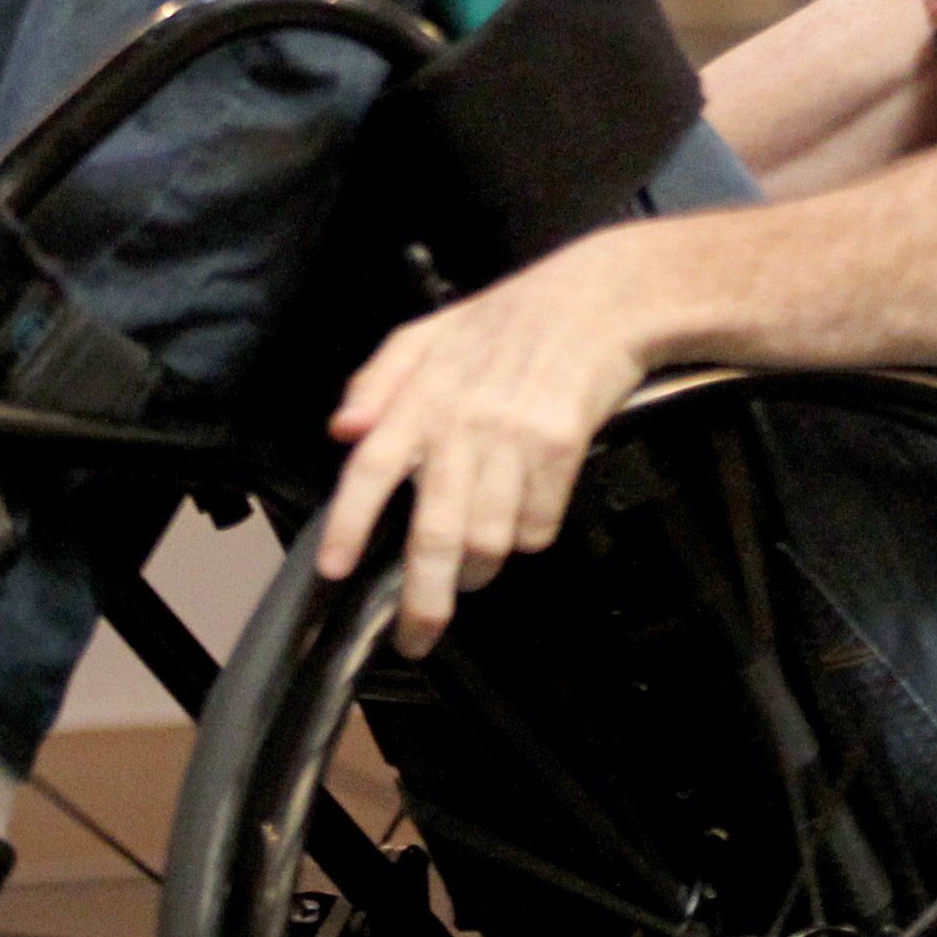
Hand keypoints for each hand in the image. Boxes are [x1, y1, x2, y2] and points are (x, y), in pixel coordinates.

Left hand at [315, 233, 657, 656]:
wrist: (600, 299)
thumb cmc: (512, 319)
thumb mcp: (431, 332)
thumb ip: (379, 380)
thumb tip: (342, 429)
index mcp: (421, 397)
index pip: (370, 469)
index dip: (348, 524)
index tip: (335, 570)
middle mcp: (461, 424)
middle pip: (435, 534)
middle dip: (424, 599)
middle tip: (416, 637)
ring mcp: (513, 440)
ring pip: (490, 542)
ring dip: (482, 570)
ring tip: (476, 569)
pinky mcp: (560, 451)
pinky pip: (537, 526)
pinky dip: (529, 534)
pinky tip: (527, 512)